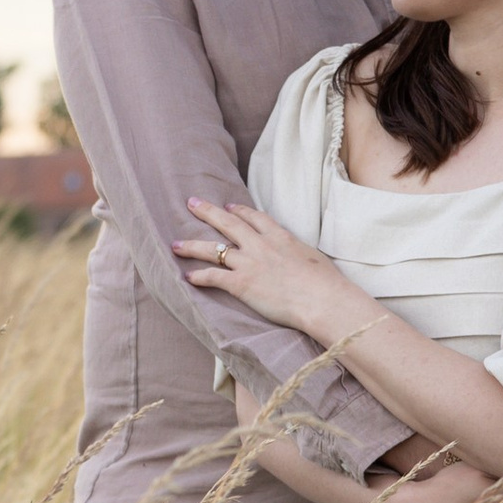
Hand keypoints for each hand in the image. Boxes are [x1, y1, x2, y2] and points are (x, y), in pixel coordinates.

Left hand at [174, 192, 365, 346]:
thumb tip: (299, 259)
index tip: (229, 205)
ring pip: (213, 249)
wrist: (322, 299)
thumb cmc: (327, 284)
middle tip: (192, 203)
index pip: (255, 217)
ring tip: (176, 244)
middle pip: (228, 223)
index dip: (240, 211)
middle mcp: (261, 245)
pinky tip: (188, 276)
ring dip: (192, 245)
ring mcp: (249, 263)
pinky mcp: (241, 284)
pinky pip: (213, 276)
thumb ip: (299, 254)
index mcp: (281, 237)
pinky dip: (198, 276)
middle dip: (208, 212)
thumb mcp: (313, 258)